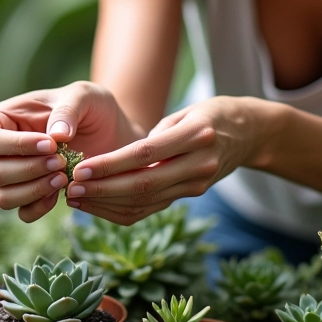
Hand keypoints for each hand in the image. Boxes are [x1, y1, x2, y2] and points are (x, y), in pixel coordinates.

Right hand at [0, 81, 135, 221]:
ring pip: (4, 197)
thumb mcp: (83, 97)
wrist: (108, 132)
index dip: (16, 146)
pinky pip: (23, 213)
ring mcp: (9, 177)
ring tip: (63, 178)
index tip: (50, 144)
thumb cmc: (89, 108)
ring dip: (33, 190)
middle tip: (61, 162)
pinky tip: (60, 193)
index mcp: (0, 119)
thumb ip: (67, 111)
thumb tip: (56, 136)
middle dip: (30, 170)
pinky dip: (40, 207)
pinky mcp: (28, 196)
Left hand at [65, 97, 256, 224]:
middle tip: (71, 188)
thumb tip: (120, 159)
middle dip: (102, 190)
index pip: (145, 155)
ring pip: (145, 202)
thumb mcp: (188, 111)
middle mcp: (198, 165)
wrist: (251, 133)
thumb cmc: (212, 114)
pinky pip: (151, 208)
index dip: (110, 165)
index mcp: (196, 136)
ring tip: (75, 198)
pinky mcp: (190, 195)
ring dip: (106, 204)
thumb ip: (157, 134)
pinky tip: (96, 205)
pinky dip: (120, 211)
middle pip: (143, 185)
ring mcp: (196, 185)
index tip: (80, 168)